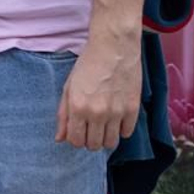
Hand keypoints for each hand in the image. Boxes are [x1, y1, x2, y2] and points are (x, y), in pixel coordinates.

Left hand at [55, 33, 140, 150]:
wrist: (114, 48)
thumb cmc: (87, 65)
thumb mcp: (68, 87)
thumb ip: (63, 114)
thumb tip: (59, 138)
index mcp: (78, 108)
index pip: (75, 141)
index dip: (75, 139)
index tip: (77, 131)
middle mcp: (97, 113)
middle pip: (94, 145)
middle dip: (89, 140)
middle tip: (90, 128)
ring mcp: (117, 112)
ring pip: (111, 143)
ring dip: (105, 138)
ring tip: (102, 126)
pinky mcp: (133, 109)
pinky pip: (126, 133)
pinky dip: (120, 130)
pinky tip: (115, 119)